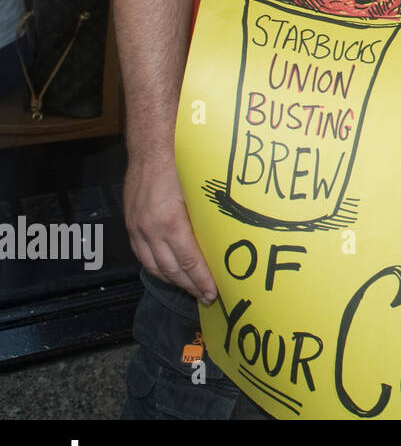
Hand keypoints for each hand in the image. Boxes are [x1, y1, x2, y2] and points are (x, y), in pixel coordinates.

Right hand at [123, 152, 216, 303]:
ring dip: (173, 281)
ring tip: (189, 289)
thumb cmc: (181, 166)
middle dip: (190, 286)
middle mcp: (151, 229)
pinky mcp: (131, 225)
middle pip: (172, 269)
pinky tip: (168, 272)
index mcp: (171, 222)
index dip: (202, 280)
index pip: (190, 261)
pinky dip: (156, 268)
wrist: (152, 148)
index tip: (213, 292)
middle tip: (205, 297)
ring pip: (154, 267)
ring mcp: (138, 228)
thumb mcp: (200, 194)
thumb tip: (224, 244)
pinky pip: (142, 255)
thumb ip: (207, 220)